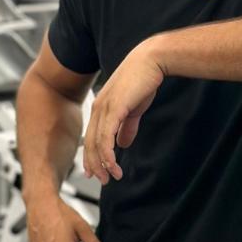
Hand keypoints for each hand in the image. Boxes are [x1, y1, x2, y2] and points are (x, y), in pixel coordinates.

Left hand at [83, 42, 164, 183]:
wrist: (151, 60)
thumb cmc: (143, 81)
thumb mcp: (133, 108)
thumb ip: (127, 127)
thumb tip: (123, 144)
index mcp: (101, 108)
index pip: (91, 137)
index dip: (91, 156)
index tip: (95, 172)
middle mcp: (98, 109)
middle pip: (89, 143)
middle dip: (95, 165)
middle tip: (102, 181)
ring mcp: (104, 109)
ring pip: (96, 144)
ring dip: (103, 164)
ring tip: (111, 177)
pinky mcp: (113, 109)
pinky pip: (106, 138)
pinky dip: (108, 154)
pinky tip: (113, 165)